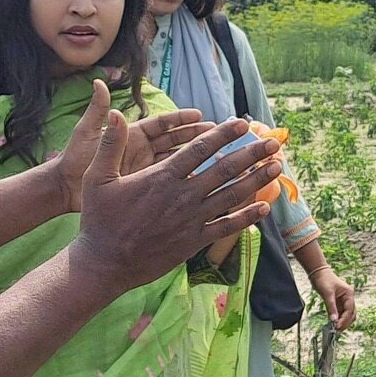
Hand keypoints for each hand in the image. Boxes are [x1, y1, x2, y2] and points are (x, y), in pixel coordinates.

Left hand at [49, 84, 209, 209]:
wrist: (64, 191)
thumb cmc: (73, 161)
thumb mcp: (86, 134)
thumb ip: (98, 111)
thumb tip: (100, 82)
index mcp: (130, 135)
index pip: (161, 124)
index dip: (181, 120)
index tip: (201, 116)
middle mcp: (140, 150)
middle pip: (174, 140)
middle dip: (196, 136)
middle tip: (219, 134)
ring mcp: (143, 169)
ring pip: (175, 161)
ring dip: (195, 158)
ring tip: (218, 157)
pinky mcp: (142, 186)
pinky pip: (167, 182)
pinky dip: (184, 181)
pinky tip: (201, 183)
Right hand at [71, 113, 283, 293]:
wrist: (105, 263)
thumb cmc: (99, 220)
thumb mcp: (97, 178)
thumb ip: (110, 145)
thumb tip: (113, 113)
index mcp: (162, 177)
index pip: (200, 150)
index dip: (223, 134)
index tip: (242, 123)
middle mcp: (182, 196)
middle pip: (224, 170)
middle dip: (252, 154)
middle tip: (273, 142)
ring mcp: (191, 220)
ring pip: (231, 196)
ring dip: (257, 180)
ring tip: (277, 167)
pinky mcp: (194, 242)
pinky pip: (226, 227)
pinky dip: (247, 217)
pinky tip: (265, 207)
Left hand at [309, 264, 357, 330]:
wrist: (318, 273)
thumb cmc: (324, 280)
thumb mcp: (327, 294)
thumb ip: (331, 307)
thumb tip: (333, 320)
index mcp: (349, 294)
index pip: (350, 310)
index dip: (344, 320)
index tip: (337, 326)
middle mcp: (348, 298)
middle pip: (351, 314)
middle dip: (345, 322)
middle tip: (337, 330)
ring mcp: (344, 301)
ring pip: (347, 315)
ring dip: (342, 322)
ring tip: (335, 329)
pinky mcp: (338, 303)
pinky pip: (340, 313)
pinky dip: (338, 319)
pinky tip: (333, 324)